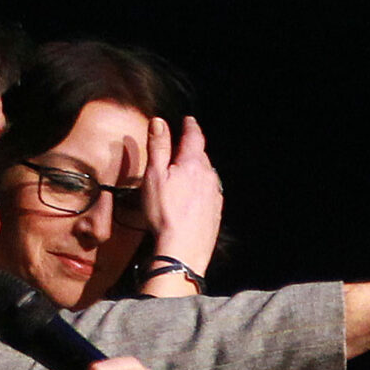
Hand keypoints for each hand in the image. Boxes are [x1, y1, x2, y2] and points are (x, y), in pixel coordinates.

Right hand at [141, 115, 220, 291]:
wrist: (183, 249)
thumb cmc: (164, 213)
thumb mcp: (154, 176)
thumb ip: (159, 147)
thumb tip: (159, 122)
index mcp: (193, 163)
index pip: (194, 137)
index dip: (190, 126)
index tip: (188, 120)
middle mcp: (209, 176)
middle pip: (201, 155)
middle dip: (192, 149)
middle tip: (182, 147)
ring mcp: (214, 195)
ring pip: (207, 174)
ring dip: (197, 169)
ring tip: (185, 172)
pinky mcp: (216, 212)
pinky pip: (209, 192)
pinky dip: (201, 188)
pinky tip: (192, 196)